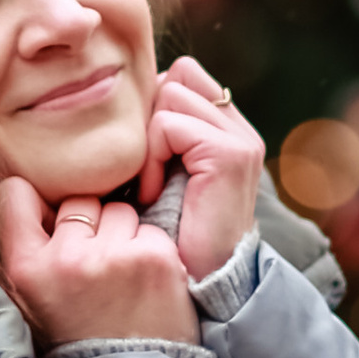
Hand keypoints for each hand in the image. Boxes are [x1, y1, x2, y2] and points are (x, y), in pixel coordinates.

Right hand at [0, 179, 198, 350]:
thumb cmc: (78, 339)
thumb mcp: (32, 299)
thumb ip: (29, 250)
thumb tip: (40, 199)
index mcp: (25, 268)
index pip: (16, 193)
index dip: (36, 200)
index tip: (49, 216)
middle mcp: (66, 258)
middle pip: (77, 201)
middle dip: (89, 225)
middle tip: (96, 267)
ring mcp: (112, 256)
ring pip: (118, 211)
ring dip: (123, 235)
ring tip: (123, 277)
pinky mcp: (155, 259)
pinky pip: (151, 231)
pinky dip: (152, 251)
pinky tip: (146, 283)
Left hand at [140, 57, 266, 283]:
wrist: (197, 283)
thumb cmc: (167, 235)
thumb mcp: (160, 174)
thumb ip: (156, 135)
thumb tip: (118, 99)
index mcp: (226, 129)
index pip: (183, 75)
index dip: (153, 106)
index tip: (142, 155)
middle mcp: (239, 128)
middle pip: (178, 74)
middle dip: (150, 115)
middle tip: (143, 167)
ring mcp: (240, 138)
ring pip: (171, 93)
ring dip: (147, 139)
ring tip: (146, 183)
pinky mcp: (231, 153)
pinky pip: (170, 124)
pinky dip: (151, 156)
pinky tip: (151, 191)